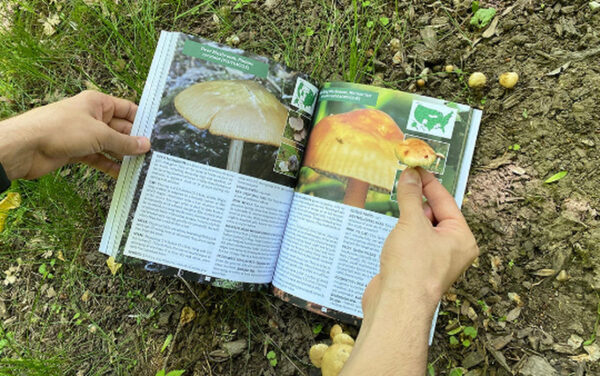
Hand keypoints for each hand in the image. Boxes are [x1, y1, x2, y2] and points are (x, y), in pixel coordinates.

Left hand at [0, 90, 150, 179]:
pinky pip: (99, 158)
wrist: (25, 147)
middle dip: (134, 142)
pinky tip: (122, 175)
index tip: (157, 133)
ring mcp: (84, 135)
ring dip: (123, 156)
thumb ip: (124, 142)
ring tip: (142, 167)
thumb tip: (145, 145)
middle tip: (153, 155)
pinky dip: (109, 165)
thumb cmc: (60, 129)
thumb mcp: (99, 135)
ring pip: (110, 145)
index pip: (127, 109)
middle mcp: (92, 117)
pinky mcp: (76, 151)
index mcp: (97, 103)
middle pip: (120, 129)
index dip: (142, 120)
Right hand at [369, 167, 478, 310]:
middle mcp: (452, 250)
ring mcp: (434, 261)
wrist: (397, 304)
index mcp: (461, 238)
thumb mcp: (411, 223)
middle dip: (418, 200)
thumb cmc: (412, 268)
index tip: (415, 168)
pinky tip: (391, 228)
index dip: (429, 183)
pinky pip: (411, 242)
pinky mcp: (416, 269)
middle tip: (403, 182)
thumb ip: (410, 196)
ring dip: (408, 217)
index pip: (446, 201)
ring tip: (396, 203)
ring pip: (421, 229)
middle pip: (435, 214)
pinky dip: (401, 233)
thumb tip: (410, 175)